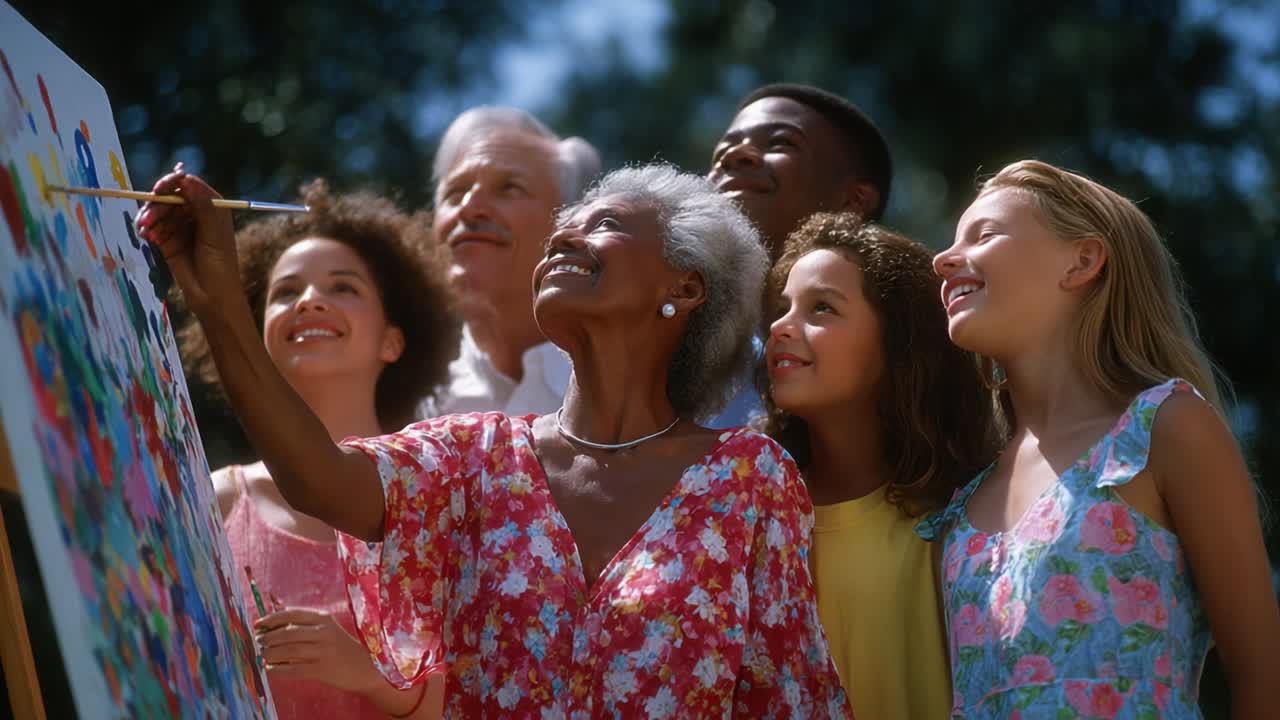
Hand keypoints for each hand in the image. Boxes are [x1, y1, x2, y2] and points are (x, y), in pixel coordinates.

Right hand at [134, 164, 242, 317]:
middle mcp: (195, 212)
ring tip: (146, 231)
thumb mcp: (214, 235)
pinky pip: (152, 226)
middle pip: (169, 196)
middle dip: (156, 205)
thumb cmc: (220, 265)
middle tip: (147, 220)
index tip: (158, 191)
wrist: (212, 297)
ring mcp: (180, 225)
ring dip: (149, 217)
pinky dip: (147, 228)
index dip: (172, 183)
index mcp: (212, 206)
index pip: (188, 184)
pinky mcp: (167, 239)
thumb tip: (188, 179)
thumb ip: (203, 206)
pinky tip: (146, 236)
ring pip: (158, 211)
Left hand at [253, 607, 383, 694]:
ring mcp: (323, 652)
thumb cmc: (341, 647)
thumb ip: (305, 624)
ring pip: (288, 650)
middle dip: (268, 638)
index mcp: (324, 619)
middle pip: (288, 633)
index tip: (257, 624)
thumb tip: (273, 623)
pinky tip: (270, 669)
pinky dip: (277, 669)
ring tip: (263, 655)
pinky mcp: (321, 670)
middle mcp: (323, 633)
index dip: (272, 619)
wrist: (365, 667)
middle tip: (258, 642)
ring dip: (271, 653)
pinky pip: (293, 669)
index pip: (292, 614)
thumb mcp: (328, 629)